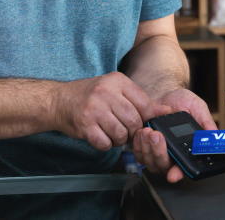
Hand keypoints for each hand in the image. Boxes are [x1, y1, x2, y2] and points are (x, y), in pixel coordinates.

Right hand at [52, 72, 168, 150]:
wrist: (58, 100)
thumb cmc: (90, 96)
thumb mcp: (115, 89)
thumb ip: (139, 100)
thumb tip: (166, 112)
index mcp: (117, 80)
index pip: (145, 104)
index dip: (147, 119)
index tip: (144, 124)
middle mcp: (106, 92)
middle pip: (134, 121)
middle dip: (132, 131)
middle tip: (124, 130)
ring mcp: (94, 109)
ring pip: (121, 134)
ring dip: (118, 139)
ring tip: (110, 132)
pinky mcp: (85, 125)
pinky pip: (105, 143)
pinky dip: (105, 144)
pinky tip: (99, 135)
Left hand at [132, 88, 215, 182]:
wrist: (164, 93)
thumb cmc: (182, 102)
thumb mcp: (199, 109)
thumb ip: (206, 123)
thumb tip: (214, 135)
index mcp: (187, 150)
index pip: (184, 168)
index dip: (178, 174)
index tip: (174, 175)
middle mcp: (172, 155)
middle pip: (163, 166)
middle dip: (159, 153)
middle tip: (158, 136)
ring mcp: (156, 152)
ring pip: (149, 162)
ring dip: (148, 148)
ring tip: (149, 131)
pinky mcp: (143, 147)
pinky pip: (138, 153)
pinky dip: (138, 144)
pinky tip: (141, 132)